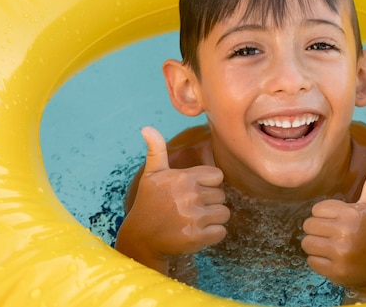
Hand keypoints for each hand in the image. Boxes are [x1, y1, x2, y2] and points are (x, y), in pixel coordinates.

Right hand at [115, 126, 229, 272]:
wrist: (141, 238)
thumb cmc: (149, 203)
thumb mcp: (151, 175)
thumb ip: (156, 150)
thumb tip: (146, 128)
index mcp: (183, 178)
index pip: (217, 176)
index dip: (208, 185)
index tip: (193, 192)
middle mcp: (190, 195)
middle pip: (221, 196)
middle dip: (209, 203)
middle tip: (189, 209)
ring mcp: (194, 217)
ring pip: (224, 213)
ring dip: (212, 219)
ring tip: (193, 221)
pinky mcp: (197, 237)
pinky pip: (221, 232)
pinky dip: (212, 234)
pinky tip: (195, 233)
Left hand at [301, 165, 365, 298]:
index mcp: (352, 214)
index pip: (316, 210)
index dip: (325, 216)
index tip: (340, 223)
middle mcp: (346, 232)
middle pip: (308, 225)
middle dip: (318, 231)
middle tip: (335, 237)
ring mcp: (341, 253)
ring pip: (306, 243)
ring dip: (316, 247)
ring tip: (333, 249)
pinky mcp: (335, 271)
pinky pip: (311, 261)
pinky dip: (319, 262)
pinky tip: (334, 262)